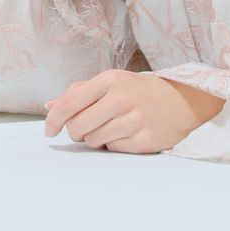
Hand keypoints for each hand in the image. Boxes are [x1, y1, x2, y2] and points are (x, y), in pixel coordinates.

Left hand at [43, 69, 225, 153]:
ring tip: (111, 127)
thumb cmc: (139, 91)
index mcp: (109, 81)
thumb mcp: (111, 82)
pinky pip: (112, 149)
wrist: (180, 101)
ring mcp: (133, 121)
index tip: (49, 130)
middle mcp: (120, 99)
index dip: (54, 120)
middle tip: (86, 127)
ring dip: (95, 138)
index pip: (70, 103)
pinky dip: (113, 144)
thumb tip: (49, 106)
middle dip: (76, 131)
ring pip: (93, 141)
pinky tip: (125, 134)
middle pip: (77, 127)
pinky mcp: (143, 141)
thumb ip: (79, 92)